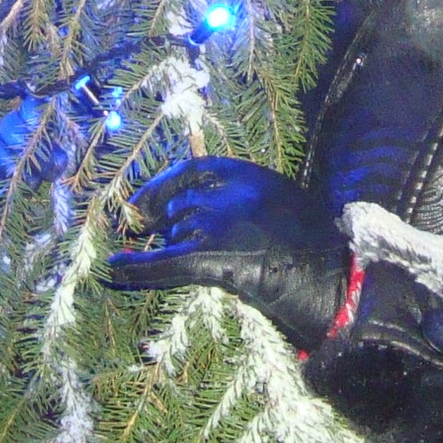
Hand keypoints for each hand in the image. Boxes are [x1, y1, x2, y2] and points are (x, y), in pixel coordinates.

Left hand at [106, 157, 349, 350]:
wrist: (327, 272)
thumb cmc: (311, 239)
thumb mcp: (278, 200)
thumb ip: (244, 198)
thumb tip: (206, 207)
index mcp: (244, 174)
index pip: (190, 170)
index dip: (161, 184)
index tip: (143, 198)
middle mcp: (222, 194)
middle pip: (178, 206)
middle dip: (163, 221)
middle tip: (144, 230)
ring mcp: (213, 226)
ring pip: (173, 233)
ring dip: (163, 247)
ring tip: (151, 256)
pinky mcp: (207, 258)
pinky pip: (162, 263)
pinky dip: (135, 268)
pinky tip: (114, 268)